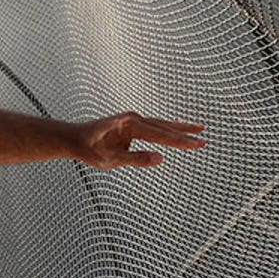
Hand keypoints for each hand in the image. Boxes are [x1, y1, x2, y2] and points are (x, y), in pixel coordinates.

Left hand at [74, 112, 204, 168]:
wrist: (74, 138)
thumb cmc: (90, 149)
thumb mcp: (111, 159)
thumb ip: (136, 159)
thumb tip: (161, 159)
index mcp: (130, 125)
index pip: (160, 135)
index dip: (180, 141)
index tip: (197, 144)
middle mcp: (133, 118)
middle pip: (164, 127)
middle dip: (185, 134)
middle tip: (204, 139)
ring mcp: (132, 119)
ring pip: (161, 124)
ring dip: (179, 127)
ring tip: (199, 129)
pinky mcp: (131, 123)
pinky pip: (154, 126)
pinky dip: (167, 128)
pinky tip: (175, 130)